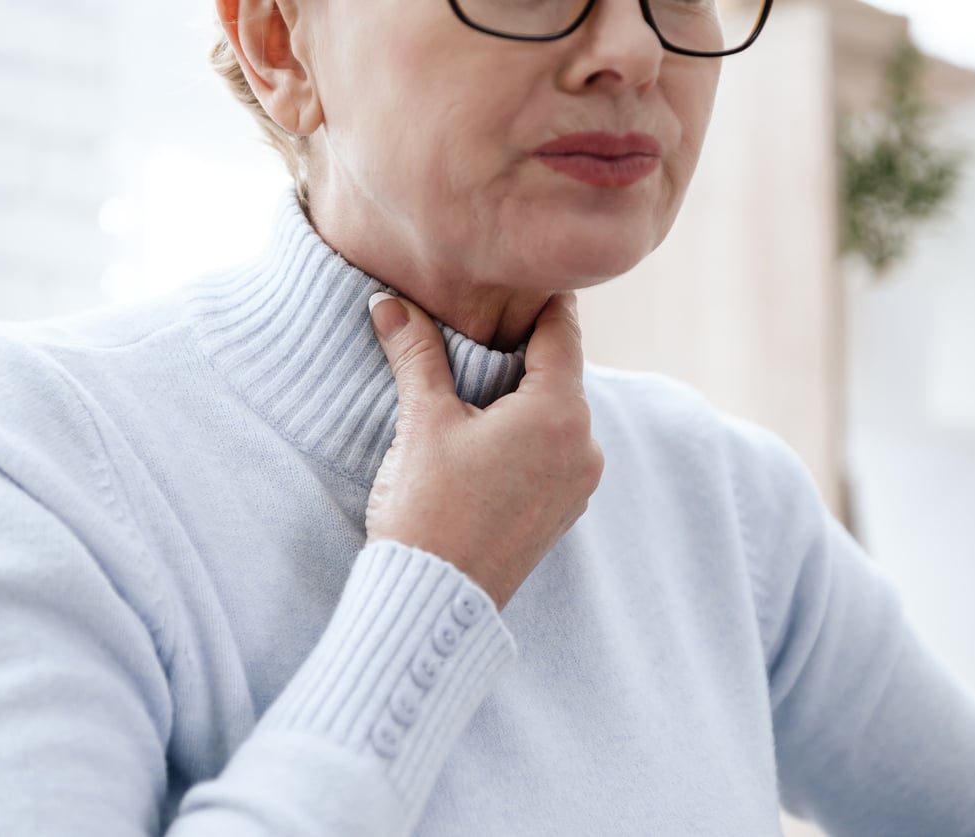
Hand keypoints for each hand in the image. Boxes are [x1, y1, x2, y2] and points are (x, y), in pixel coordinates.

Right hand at [365, 292, 603, 610]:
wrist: (434, 602)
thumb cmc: (428, 510)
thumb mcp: (423, 422)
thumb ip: (416, 354)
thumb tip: (389, 303)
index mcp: (561, 413)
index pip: (562, 330)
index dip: (539, 298)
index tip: (520, 275)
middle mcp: (585, 446)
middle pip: (560, 373)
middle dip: (521, 350)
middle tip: (479, 326)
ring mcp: (578, 484)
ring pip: (557, 415)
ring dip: (522, 396)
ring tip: (473, 387)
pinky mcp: (562, 513)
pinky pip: (554, 453)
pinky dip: (527, 435)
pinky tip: (483, 440)